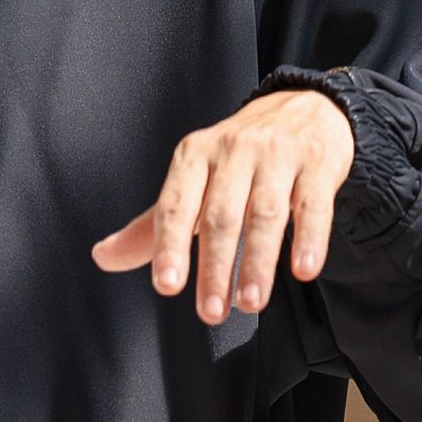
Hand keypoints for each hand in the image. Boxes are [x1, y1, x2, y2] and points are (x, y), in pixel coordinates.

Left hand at [90, 90, 354, 324]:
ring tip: (250, 301)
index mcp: (194, 157)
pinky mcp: (317, 164)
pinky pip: (312, 204)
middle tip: (210, 313)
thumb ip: (153, 225)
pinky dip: (309, 239)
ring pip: (265, 213)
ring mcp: (277, 156)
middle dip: (214, 267)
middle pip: (220, 216)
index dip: (170, 247)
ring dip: (257, 261)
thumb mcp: (191, 181)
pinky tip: (303, 269)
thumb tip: (104, 257)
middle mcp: (233, 152)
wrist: (302, 108)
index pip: (176, 206)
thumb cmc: (239, 157)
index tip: (167, 286)